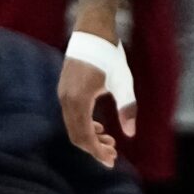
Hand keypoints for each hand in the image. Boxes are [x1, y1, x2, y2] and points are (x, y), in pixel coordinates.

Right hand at [57, 29, 132, 167]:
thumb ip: (127, 108)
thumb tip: (130, 134)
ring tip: (110, 141)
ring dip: (90, 137)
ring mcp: (62, 94)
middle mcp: (65, 100)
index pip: (83, 135)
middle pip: (76, 134)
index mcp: (78, 100)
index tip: (111, 161)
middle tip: (113, 155)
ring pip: (72, 126)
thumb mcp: (123, 83)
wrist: (92, 32)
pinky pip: (71, 116)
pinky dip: (84, 125)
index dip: (96, 152)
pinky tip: (99, 127)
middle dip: (94, 148)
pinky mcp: (64, 90)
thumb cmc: (109, 56)